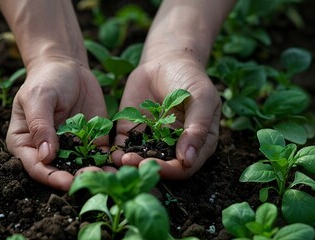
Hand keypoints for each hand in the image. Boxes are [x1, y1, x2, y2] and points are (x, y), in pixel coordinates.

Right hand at [6, 57, 114, 190]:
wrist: (68, 67)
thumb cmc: (46, 80)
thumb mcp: (39, 98)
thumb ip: (40, 126)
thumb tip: (46, 156)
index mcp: (25, 144)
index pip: (36, 167)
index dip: (51, 177)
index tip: (67, 182)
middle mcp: (47, 151)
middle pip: (60, 172)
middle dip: (76, 179)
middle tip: (93, 181)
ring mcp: (70, 148)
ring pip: (81, 167)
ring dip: (95, 175)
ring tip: (109, 179)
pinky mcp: (91, 142)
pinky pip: (99, 156)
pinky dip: (108, 163)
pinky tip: (119, 167)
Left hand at [112, 55, 220, 178]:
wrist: (166, 60)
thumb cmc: (191, 79)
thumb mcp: (202, 100)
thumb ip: (197, 129)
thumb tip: (188, 160)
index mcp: (196, 144)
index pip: (184, 167)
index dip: (171, 170)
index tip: (157, 166)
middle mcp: (173, 148)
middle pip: (161, 166)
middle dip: (147, 168)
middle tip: (134, 164)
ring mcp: (151, 140)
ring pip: (141, 159)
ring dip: (132, 163)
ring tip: (122, 160)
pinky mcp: (131, 131)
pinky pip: (124, 145)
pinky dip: (118, 152)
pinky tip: (113, 154)